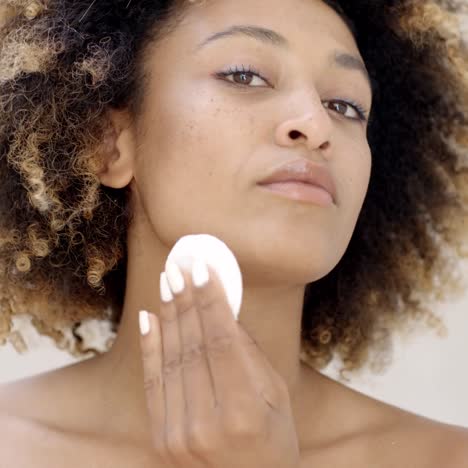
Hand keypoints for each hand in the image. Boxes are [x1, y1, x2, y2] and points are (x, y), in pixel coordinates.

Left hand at [139, 258, 300, 467]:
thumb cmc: (274, 441)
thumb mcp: (277, 397)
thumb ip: (249, 355)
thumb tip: (223, 310)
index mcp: (245, 412)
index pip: (221, 342)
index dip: (210, 301)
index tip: (203, 269)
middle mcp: (206, 423)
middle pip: (193, 345)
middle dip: (186, 300)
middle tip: (180, 265)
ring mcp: (178, 434)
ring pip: (171, 359)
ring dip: (169, 315)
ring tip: (167, 282)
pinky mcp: (161, 439)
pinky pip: (153, 383)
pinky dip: (150, 347)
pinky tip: (150, 317)